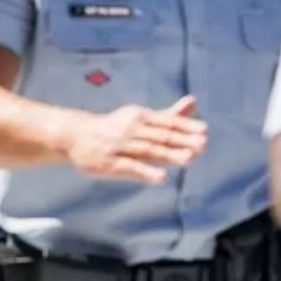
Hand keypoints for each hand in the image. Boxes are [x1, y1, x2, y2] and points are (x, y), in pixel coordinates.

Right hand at [67, 95, 207, 184]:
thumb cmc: (115, 127)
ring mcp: (120, 146)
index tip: (204, 130)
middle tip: (202, 144)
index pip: (166, 121)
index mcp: (139, 116)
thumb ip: (168, 114)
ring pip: (147, 150)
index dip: (185, 126)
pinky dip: (145, 172)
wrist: (76, 136)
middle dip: (181, 140)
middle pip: (160, 136)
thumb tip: (193, 102)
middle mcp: (130, 129)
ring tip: (188, 158)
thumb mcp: (140, 117)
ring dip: (168, 154)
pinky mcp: (109, 163)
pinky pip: (130, 167)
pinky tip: (161, 178)